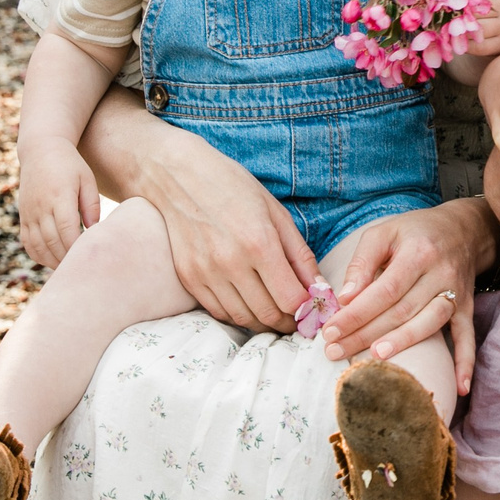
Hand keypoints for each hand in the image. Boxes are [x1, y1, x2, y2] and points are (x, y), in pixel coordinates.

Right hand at [16, 142, 102, 269]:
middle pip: (52, 240)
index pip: (66, 228)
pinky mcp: (23, 216)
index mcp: (59, 196)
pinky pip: (27, 242)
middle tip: (83, 267)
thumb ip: (91, 204)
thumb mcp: (86, 178)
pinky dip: (39, 255)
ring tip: (69, 268)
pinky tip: (52, 261)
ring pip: (38, 245)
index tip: (89, 255)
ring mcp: (29, 212)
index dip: (76, 245)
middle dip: (67, 257)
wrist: (40, 150)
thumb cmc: (70, 165)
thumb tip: (94, 229)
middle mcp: (41, 206)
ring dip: (53, 260)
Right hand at [143, 131, 326, 330]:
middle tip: (297, 318)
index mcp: (259, 243)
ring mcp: (206, 273)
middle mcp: (231, 263)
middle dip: (288, 322)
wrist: (180, 177)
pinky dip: (238, 314)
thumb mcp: (277, 214)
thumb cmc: (234, 188)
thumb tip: (320, 290)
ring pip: (242, 318)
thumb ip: (300, 256)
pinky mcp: (189, 278)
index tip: (313, 309)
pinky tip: (249, 304)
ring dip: (263, 322)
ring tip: (275, 312)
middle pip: (267, 314)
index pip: (291, 299)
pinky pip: (218, 311)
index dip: (307, 311)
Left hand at [320, 200, 495, 393]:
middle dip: (365, 334)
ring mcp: (456, 292)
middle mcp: (440, 273)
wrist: (463, 229)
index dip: (357, 314)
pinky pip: (467, 336)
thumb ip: (363, 262)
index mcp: (417, 253)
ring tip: (375, 360)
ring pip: (430, 323)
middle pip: (402, 310)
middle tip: (335, 352)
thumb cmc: (414, 232)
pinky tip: (459, 387)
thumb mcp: (384, 233)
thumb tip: (346, 297)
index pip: (384, 290)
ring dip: (403, 344)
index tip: (330, 331)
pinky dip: (465, 362)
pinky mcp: (467, 307)